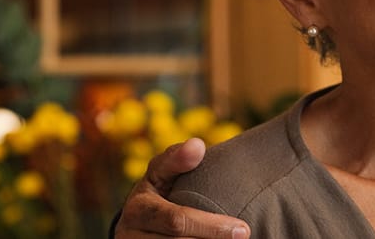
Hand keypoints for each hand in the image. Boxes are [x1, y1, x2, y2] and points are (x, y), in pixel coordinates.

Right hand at [114, 138, 250, 238]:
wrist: (134, 224)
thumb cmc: (156, 191)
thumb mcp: (160, 172)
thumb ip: (177, 158)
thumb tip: (197, 145)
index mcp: (138, 209)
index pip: (177, 221)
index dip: (212, 227)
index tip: (242, 229)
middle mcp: (130, 235)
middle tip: (244, 237)